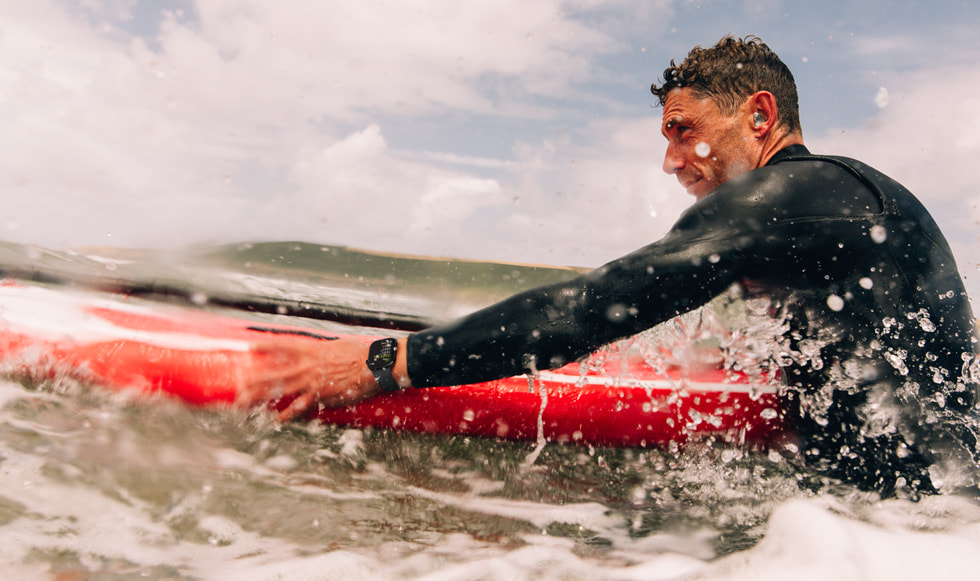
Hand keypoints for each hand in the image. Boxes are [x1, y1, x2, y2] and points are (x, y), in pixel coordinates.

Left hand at [240, 337, 380, 420]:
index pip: (283, 346)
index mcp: (312, 350)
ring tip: (245, 403)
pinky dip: (288, 414)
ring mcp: (313, 382)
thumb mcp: (339, 346)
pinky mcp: (322, 397)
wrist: (376, 366)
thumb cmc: (361, 354)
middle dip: (254, 380)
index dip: (265, 347)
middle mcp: (308, 366)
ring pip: (281, 390)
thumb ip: (324, 351)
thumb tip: (319, 352)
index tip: (249, 348)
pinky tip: (276, 420)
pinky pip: (300, 407)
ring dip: (261, 398)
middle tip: (238, 386)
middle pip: (275, 373)